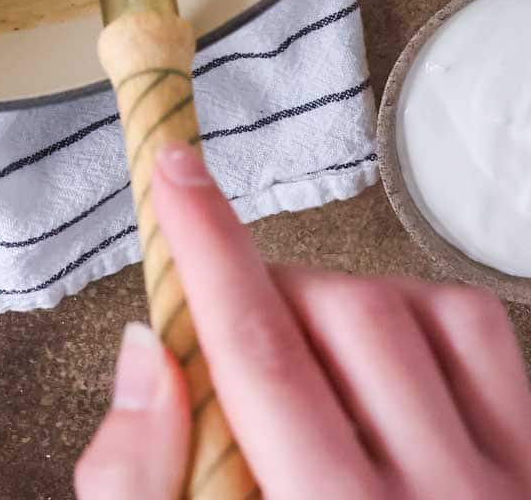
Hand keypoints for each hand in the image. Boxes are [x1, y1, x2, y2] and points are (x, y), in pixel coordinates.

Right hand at [76, 143, 530, 498]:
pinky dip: (419, 319)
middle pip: (332, 315)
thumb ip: (141, 485)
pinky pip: (481, 332)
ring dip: (338, 302)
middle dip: (262, 287)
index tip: (173, 166)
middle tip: (228, 329)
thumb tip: (146, 349)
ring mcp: (508, 492)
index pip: (260, 355)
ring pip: (411, 308)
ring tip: (305, 359)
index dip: (206, 247)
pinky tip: (385, 370)